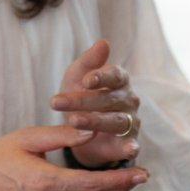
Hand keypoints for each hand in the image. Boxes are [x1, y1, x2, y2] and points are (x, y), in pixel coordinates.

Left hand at [50, 39, 140, 170]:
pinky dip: (131, 147)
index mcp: (119, 79)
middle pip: (109, 99)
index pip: (115, 75)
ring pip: (116, 121)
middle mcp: (129, 99)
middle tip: (57, 102)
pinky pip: (131, 145)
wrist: (79, 129)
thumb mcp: (77, 76)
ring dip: (95, 121)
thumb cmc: (81, 95)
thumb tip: (103, 42)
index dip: (102, 77)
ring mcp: (130, 122)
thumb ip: (89, 61)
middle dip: (83, 101)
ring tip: (74, 121)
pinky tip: (130, 148)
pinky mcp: (129, 143)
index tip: (86, 81)